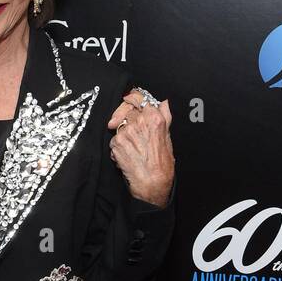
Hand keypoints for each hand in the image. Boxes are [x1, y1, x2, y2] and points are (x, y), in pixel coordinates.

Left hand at [107, 88, 174, 207]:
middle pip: (126, 111)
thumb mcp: (168, 137)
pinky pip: (113, 140)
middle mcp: (140, 121)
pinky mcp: (116, 142)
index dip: (131, 99)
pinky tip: (127, 155)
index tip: (127, 101)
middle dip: (125, 118)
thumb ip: (164, 116)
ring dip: (123, 134)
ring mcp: (126, 131)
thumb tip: (164, 102)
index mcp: (155, 117)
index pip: (138, 98)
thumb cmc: (162, 163)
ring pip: (119, 126)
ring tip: (133, 148)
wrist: (152, 182)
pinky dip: (117, 147)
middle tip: (130, 132)